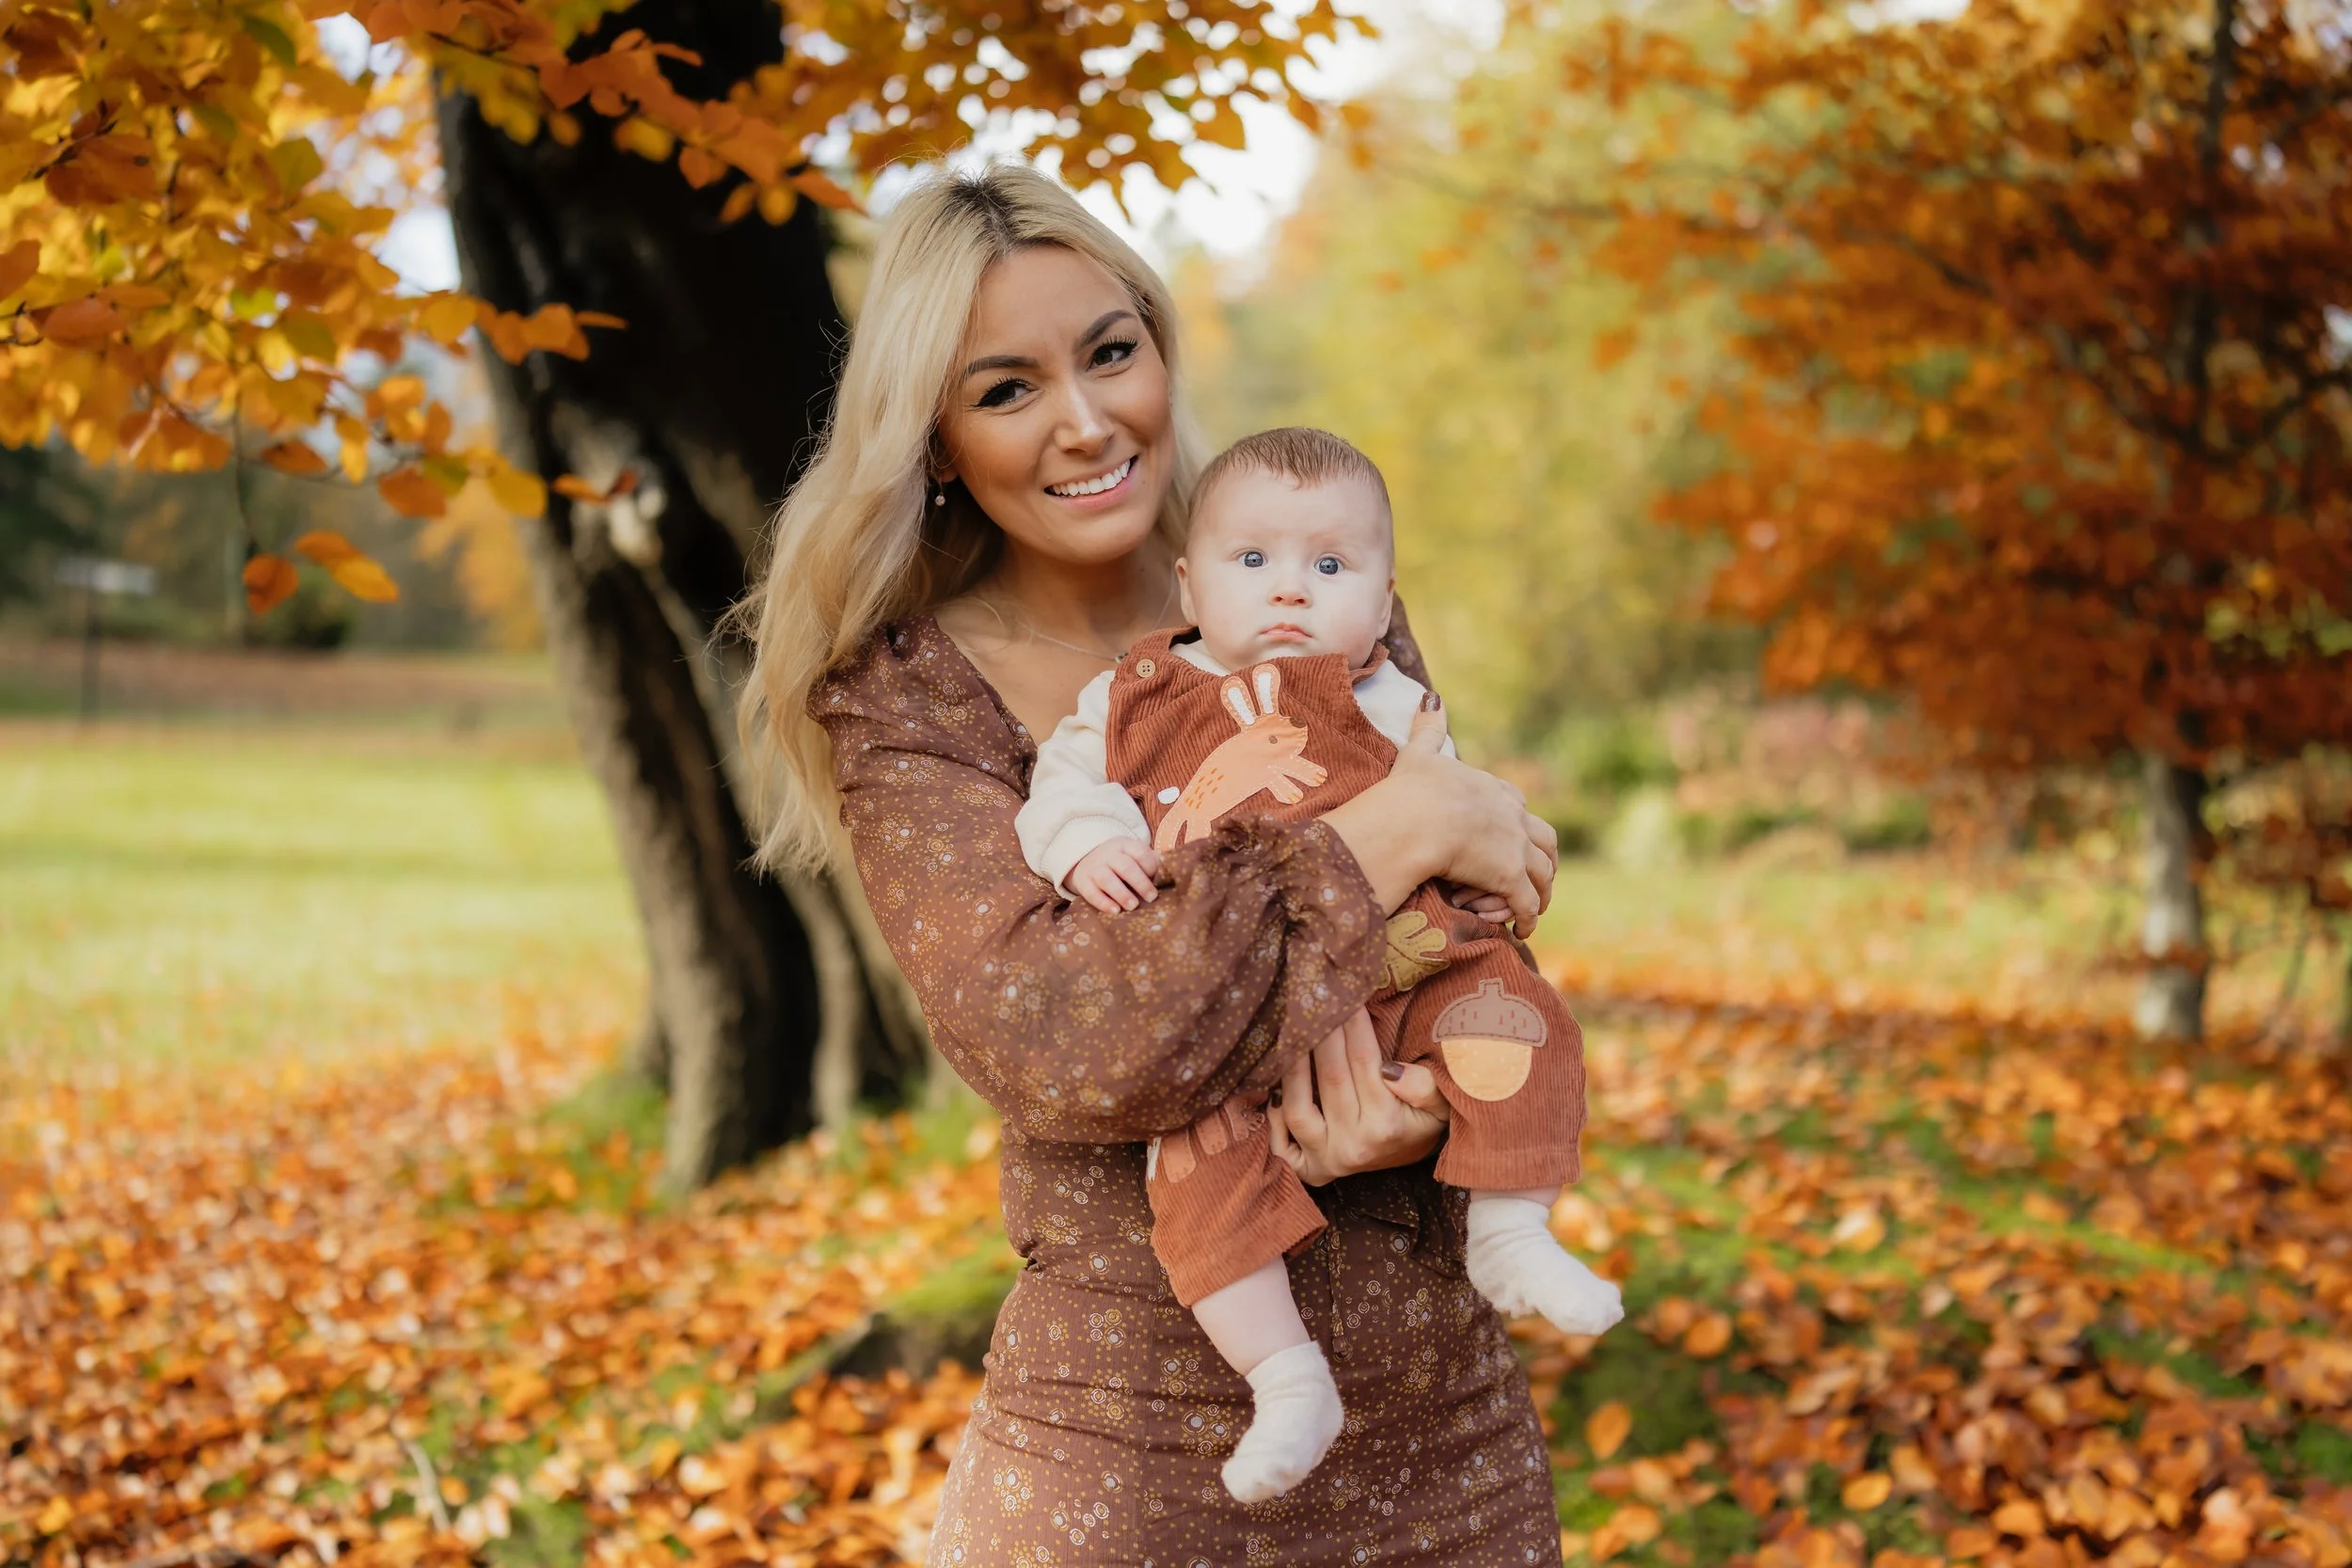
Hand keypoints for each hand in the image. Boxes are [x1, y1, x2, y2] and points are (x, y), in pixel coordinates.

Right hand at [1065, 839, 1163, 911]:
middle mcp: (1108, 854)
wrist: (1087, 859)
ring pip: (1106, 879)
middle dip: (1140, 883)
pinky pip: (1091, 893)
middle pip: (1125, 867)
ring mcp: (1094, 867)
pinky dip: (1103, 903)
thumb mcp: (1133, 855)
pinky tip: (1115, 911)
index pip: (1140, 852)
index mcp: (1124, 845)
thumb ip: (1150, 862)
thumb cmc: (1120, 862)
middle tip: (1152, 897)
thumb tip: (1171, 872)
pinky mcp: (1083, 881)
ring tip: (1133, 906)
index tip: (1158, 880)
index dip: (1150, 866)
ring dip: (1121, 893)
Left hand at [1266, 1008, 1448, 1185]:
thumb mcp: (1441, 1104)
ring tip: (1290, 1033)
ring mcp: (1328, 1159)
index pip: (1364, 1062)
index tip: (1345, 995)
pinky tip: (1274, 1084)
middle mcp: (1354, 1145)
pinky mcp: (1310, 1170)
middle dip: (1321, 1034)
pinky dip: (1274, 1115)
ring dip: (1292, 1068)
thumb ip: (1425, 1086)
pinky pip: (1281, 1143)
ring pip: (1298, 1108)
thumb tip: (1390, 1071)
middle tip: (1313, 1001)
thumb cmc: (1422, 1120)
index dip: (1353, 1025)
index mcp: (1387, 1125)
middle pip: (1330, 1078)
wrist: (1410, 1157)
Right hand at [1325, 696, 1556, 937]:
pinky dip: (1527, 918)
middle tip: (1531, 881)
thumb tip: (1431, 697)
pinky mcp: (1509, 876)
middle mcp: (1512, 816)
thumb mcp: (1419, 754)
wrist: (1413, 818)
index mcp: (1493, 790)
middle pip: (1543, 841)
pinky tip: (1521, 931)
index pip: (1518, 808)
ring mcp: (1514, 846)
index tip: (1508, 843)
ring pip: (1543, 873)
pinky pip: (1528, 904)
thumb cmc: (1410, 790)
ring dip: (1539, 893)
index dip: (1516, 828)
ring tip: (1528, 910)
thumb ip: (1428, 728)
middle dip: (1541, 862)